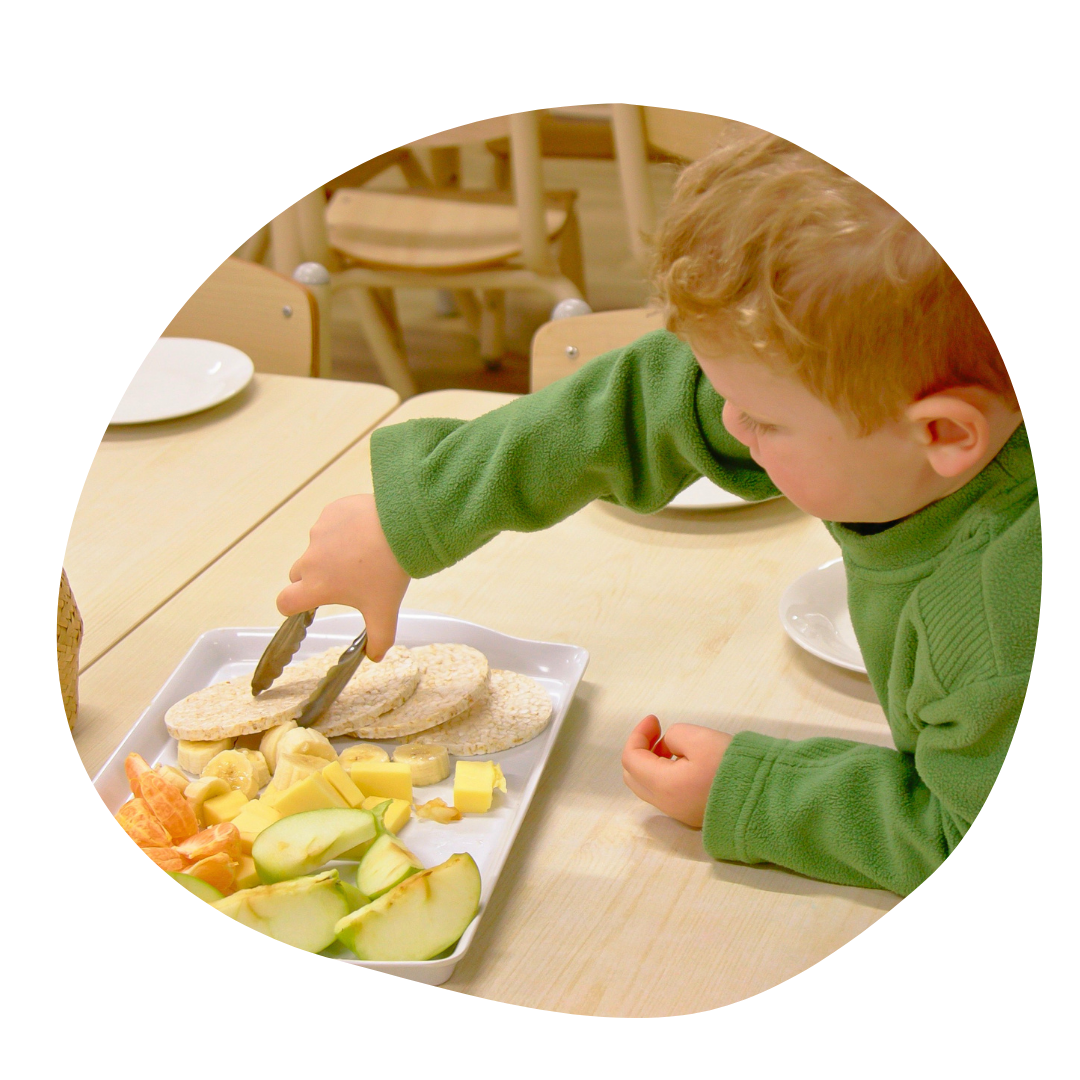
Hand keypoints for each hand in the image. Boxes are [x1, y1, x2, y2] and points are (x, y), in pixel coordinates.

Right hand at [276, 494, 410, 660]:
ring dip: (331, 551)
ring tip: (363, 552)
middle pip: (299, 573)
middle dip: (315, 578)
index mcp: (317, 586)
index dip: (292, 606)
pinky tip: (365, 531)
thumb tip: (374, 657)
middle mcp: (311, 559)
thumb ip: (379, 639)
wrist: (403, 527)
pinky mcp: (331, 511)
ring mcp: (319, 531)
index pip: (284, 602)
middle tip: (344, 579)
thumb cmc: (389, 572)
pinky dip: (342, 528)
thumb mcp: (385, 611)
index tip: (307, 605)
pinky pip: (330, 523)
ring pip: (317, 547)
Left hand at [621, 715, 731, 827]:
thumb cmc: (731, 766)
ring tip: (673, 744)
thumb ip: (674, 736)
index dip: (638, 734)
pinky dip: (665, 773)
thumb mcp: (699, 738)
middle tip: (659, 732)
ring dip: (653, 762)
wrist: (766, 797)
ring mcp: (681, 813)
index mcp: (664, 786)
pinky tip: (685, 761)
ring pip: (649, 786)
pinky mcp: (695, 815)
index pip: (631, 759)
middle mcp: (668, 805)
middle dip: (640, 749)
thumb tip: (669, 746)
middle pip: (634, 776)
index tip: (655, 719)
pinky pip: (667, 793)